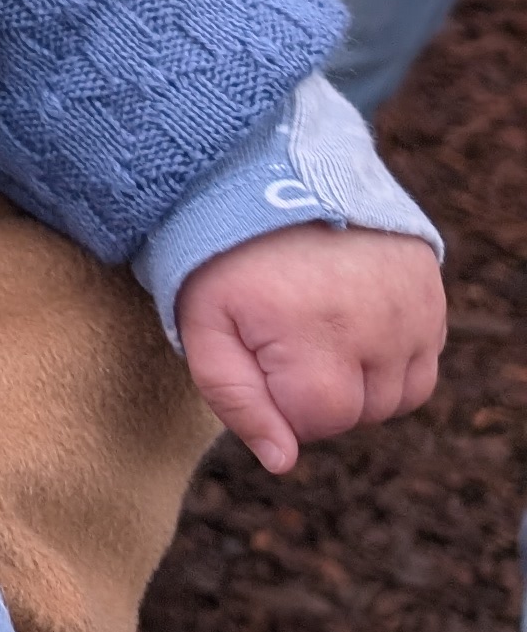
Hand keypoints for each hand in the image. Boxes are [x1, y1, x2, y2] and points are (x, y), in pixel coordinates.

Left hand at [176, 224, 445, 473]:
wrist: (262, 168)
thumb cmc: (222, 254)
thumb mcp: (201, 324)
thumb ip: (236, 400)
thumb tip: (282, 462)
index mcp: (316, 333)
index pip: (320, 420)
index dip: (280, 398)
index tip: (256, 351)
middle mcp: (379, 322)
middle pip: (362, 410)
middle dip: (319, 390)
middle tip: (283, 332)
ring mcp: (414, 304)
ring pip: (399, 393)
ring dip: (361, 378)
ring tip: (316, 327)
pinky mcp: (430, 286)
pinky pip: (424, 357)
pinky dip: (392, 354)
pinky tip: (350, 319)